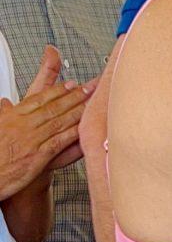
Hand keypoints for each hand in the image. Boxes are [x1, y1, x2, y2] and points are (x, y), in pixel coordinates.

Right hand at [0, 49, 94, 199]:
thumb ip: (3, 114)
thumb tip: (5, 103)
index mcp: (13, 116)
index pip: (39, 99)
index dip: (57, 90)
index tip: (71, 84)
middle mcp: (23, 125)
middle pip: (53, 107)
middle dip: (74, 96)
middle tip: (90, 87)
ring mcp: (31, 140)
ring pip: (59, 121)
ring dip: (78, 111)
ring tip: (93, 102)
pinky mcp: (37, 157)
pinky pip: (59, 142)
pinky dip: (72, 134)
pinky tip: (84, 128)